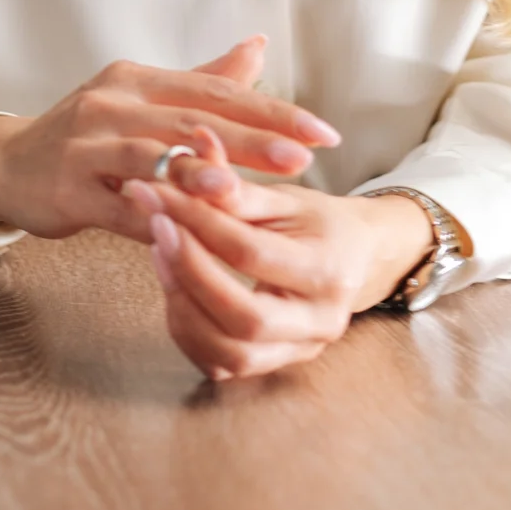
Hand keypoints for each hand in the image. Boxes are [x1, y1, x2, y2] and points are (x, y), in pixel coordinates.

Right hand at [0, 38, 339, 240]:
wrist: (5, 164)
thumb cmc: (86, 135)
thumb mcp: (139, 99)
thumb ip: (202, 79)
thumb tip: (259, 46)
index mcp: (136, 80)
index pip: (215, 90)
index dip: (270, 110)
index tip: (322, 132)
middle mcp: (110, 104)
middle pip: (190, 119)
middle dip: (250, 139)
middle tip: (301, 157)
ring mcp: (84, 146)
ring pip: (149, 157)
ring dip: (196, 173)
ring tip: (242, 189)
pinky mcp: (66, 189)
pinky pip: (117, 206)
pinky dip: (153, 217)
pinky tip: (185, 231)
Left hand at [122, 155, 435, 380]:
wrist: (355, 258)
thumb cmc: (317, 222)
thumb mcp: (284, 198)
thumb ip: (236, 186)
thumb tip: (192, 145)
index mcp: (328, 270)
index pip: (249, 252)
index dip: (196, 221)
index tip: (156, 192)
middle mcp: (320, 321)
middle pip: (244, 316)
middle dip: (189, 271)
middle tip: (155, 226)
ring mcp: (298, 350)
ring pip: (230, 352)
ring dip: (182, 303)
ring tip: (160, 253)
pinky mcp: (272, 365)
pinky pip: (219, 364)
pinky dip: (186, 329)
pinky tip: (173, 286)